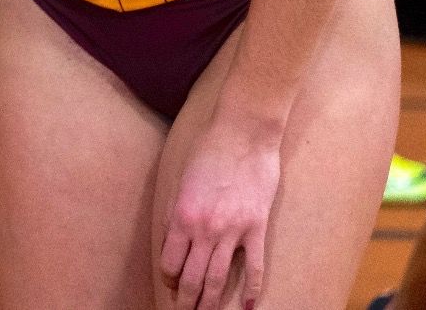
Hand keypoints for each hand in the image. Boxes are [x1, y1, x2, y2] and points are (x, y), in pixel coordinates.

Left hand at [159, 119, 280, 309]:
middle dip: (187, 300)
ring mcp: (233, 231)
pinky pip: (255, 267)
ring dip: (212, 302)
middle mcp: (205, 229)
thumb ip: (177, 212)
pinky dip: (252, 291)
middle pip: (194, 277)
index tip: (170, 285)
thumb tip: (174, 238)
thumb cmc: (208, 151)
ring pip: (220, 278)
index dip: (169, 278)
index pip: (170, 261)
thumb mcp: (182, 181)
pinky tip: (248, 307)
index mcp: (181, 216)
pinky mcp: (257, 228)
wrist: (243, 133)